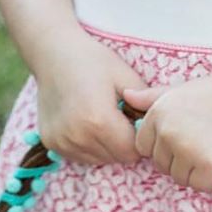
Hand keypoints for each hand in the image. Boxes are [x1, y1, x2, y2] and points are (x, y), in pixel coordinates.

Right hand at [34, 29, 147, 165]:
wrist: (52, 52)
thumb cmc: (93, 60)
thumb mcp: (126, 76)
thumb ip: (147, 105)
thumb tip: (160, 127)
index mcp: (99, 121)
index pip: (132, 151)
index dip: (139, 138)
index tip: (135, 121)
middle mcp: (79, 136)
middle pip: (116, 158)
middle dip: (123, 143)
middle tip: (119, 118)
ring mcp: (62, 142)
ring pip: (99, 159)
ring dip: (106, 146)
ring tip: (101, 119)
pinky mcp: (52, 143)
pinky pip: (81, 156)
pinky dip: (88, 145)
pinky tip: (85, 123)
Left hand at [123, 66, 211, 189]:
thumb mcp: (186, 89)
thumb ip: (155, 98)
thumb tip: (126, 97)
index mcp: (158, 111)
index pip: (144, 146)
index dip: (165, 147)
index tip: (188, 137)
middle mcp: (167, 129)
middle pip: (161, 165)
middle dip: (181, 160)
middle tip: (208, 141)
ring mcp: (186, 148)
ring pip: (180, 178)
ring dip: (198, 171)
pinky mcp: (208, 165)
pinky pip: (200, 186)